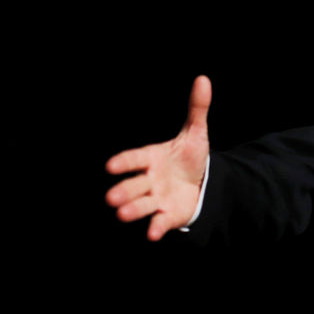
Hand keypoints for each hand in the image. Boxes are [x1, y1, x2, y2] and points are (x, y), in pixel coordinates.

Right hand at [105, 75, 211, 240]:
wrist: (200, 182)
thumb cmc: (189, 157)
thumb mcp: (195, 133)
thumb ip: (196, 108)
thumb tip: (203, 79)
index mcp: (152, 158)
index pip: (135, 159)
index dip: (124, 162)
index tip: (110, 166)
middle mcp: (150, 179)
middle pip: (134, 185)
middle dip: (123, 191)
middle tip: (111, 198)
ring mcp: (157, 198)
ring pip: (142, 205)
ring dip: (132, 210)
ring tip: (122, 214)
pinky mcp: (167, 215)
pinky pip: (159, 222)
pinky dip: (156, 227)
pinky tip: (152, 234)